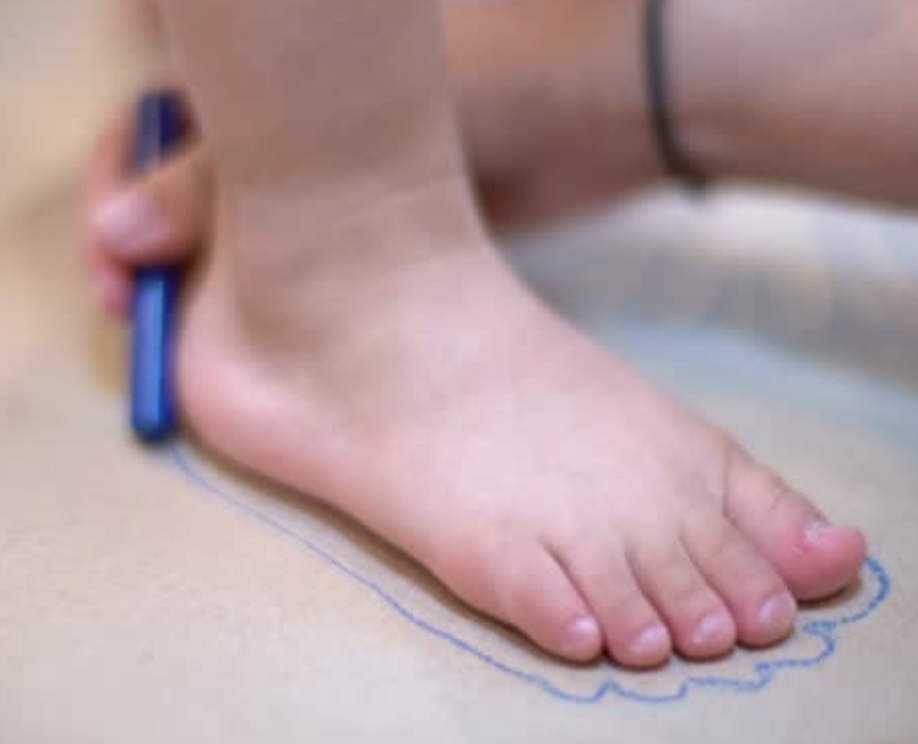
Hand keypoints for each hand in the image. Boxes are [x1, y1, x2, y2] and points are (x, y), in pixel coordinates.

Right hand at [83, 0, 662, 318]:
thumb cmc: (482, 80)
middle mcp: (285, 130)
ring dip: (183, 282)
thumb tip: (124, 234)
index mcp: (271, 81)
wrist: (592, 112)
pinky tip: (229, 341)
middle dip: (134, 238)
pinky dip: (247, 303)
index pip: (154, 124)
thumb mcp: (338, 128)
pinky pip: (280, 273)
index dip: (116, 179)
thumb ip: (223, 178)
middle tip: (126, 302)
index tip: (112, 246)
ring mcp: (324, 186)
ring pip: (222, 236)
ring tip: (160, 325)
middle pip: (174, 184)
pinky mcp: (364, 235)